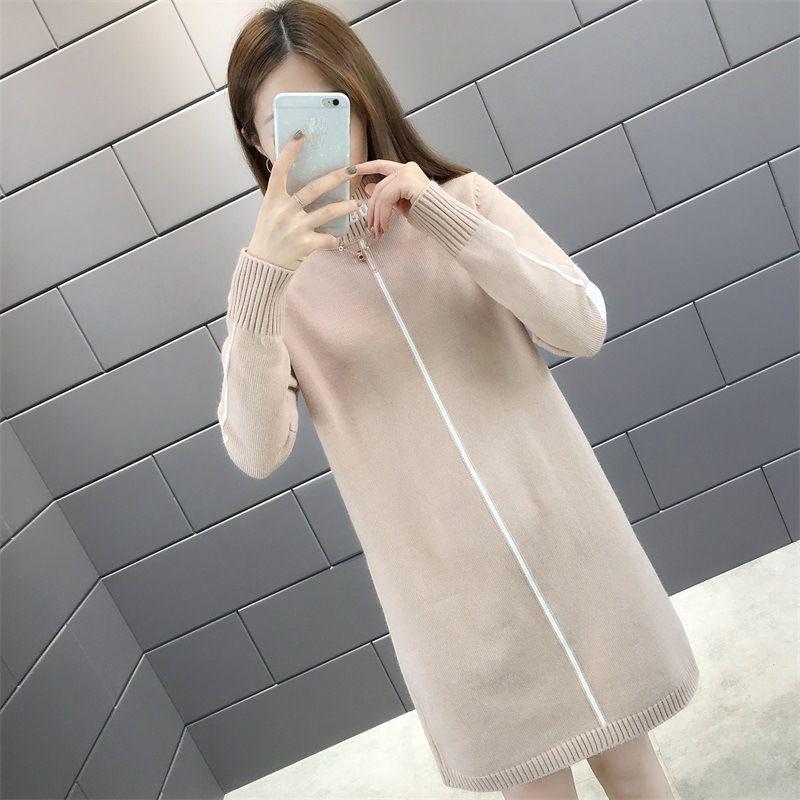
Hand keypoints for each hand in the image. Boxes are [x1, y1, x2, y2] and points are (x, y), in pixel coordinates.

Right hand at [248, 131, 362, 269]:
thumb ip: (283, 197)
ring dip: (344, 207)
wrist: (263, 265)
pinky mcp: (304, 244)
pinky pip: (327, 238)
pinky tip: (337, 238)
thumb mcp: (269, 211)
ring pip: (326, 212)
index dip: (290, 152)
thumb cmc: (268, 237)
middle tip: (351, 170)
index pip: (280, 170)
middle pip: (313, 188)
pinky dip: (334, 239)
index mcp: (272, 199)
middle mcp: (284, 211)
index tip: (301, 135)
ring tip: (356, 204)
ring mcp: (295, 227)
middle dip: (335, 177)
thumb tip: (301, 179)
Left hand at [351, 160, 429, 238]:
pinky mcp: (406, 181)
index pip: (381, 165)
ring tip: (379, 231)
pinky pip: (386, 200)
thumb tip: (368, 188)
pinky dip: (384, 216)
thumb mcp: (402, 204)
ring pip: (381, 195)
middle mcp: (406, 168)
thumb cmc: (427, 214)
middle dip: (372, 209)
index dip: (366, 167)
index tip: (351, 169)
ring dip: (378, 216)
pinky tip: (386, 227)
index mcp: (406, 171)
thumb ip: (387, 196)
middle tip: (370, 227)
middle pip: (379, 188)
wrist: (444, 219)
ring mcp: (407, 173)